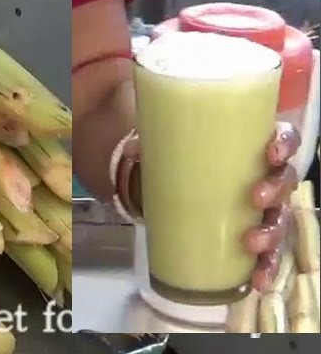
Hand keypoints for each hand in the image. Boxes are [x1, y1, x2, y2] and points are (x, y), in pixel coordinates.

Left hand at [119, 122, 299, 292]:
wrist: (162, 185)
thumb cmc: (176, 157)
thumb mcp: (166, 144)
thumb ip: (151, 145)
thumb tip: (132, 150)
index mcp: (251, 147)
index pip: (283, 138)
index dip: (285, 143)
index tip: (271, 153)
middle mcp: (263, 176)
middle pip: (284, 181)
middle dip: (275, 191)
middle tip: (255, 199)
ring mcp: (260, 208)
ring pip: (279, 218)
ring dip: (272, 233)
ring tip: (251, 243)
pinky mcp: (250, 234)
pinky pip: (267, 252)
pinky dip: (265, 266)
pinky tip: (257, 280)